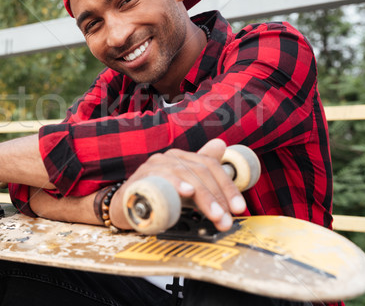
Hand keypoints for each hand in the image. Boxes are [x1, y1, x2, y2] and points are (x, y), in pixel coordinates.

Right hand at [111, 139, 246, 231]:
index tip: (239, 208)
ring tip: (216, 215)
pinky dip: (175, 184)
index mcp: (181, 158)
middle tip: (227, 219)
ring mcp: (153, 166)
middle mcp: (168, 158)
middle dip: (218, 197)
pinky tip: (186, 192)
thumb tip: (221, 145)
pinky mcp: (141, 178)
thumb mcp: (186, 188)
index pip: (210, 165)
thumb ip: (204, 173)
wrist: (125, 207)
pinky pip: (161, 178)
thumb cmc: (158, 196)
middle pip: (200, 170)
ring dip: (204, 197)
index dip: (228, 186)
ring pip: (185, 175)